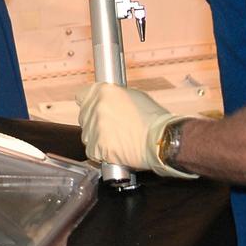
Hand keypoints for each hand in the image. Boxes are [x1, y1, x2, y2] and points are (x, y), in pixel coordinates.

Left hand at [74, 82, 196, 178]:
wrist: (163, 140)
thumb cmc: (154, 119)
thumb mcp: (134, 96)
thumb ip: (114, 97)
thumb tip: (106, 100)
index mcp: (104, 92)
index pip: (82, 95)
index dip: (89, 103)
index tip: (94, 108)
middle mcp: (97, 108)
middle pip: (84, 116)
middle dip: (95, 122)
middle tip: (113, 128)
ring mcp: (96, 128)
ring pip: (87, 135)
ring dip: (98, 139)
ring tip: (117, 140)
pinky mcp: (97, 147)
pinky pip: (92, 152)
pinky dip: (101, 154)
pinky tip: (116, 151)